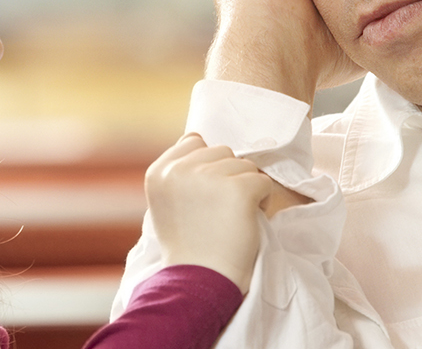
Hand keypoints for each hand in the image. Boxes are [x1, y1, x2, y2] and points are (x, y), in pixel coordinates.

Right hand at [145, 134, 282, 293]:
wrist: (200, 280)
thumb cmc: (189, 248)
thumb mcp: (166, 204)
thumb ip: (179, 174)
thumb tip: (200, 141)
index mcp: (158, 172)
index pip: (193, 141)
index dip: (207, 166)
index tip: (204, 197)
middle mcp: (179, 169)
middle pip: (222, 151)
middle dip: (228, 177)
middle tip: (219, 212)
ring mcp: (208, 176)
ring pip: (245, 165)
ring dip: (246, 189)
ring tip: (231, 219)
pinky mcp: (237, 188)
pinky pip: (262, 182)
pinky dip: (261, 202)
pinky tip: (245, 222)